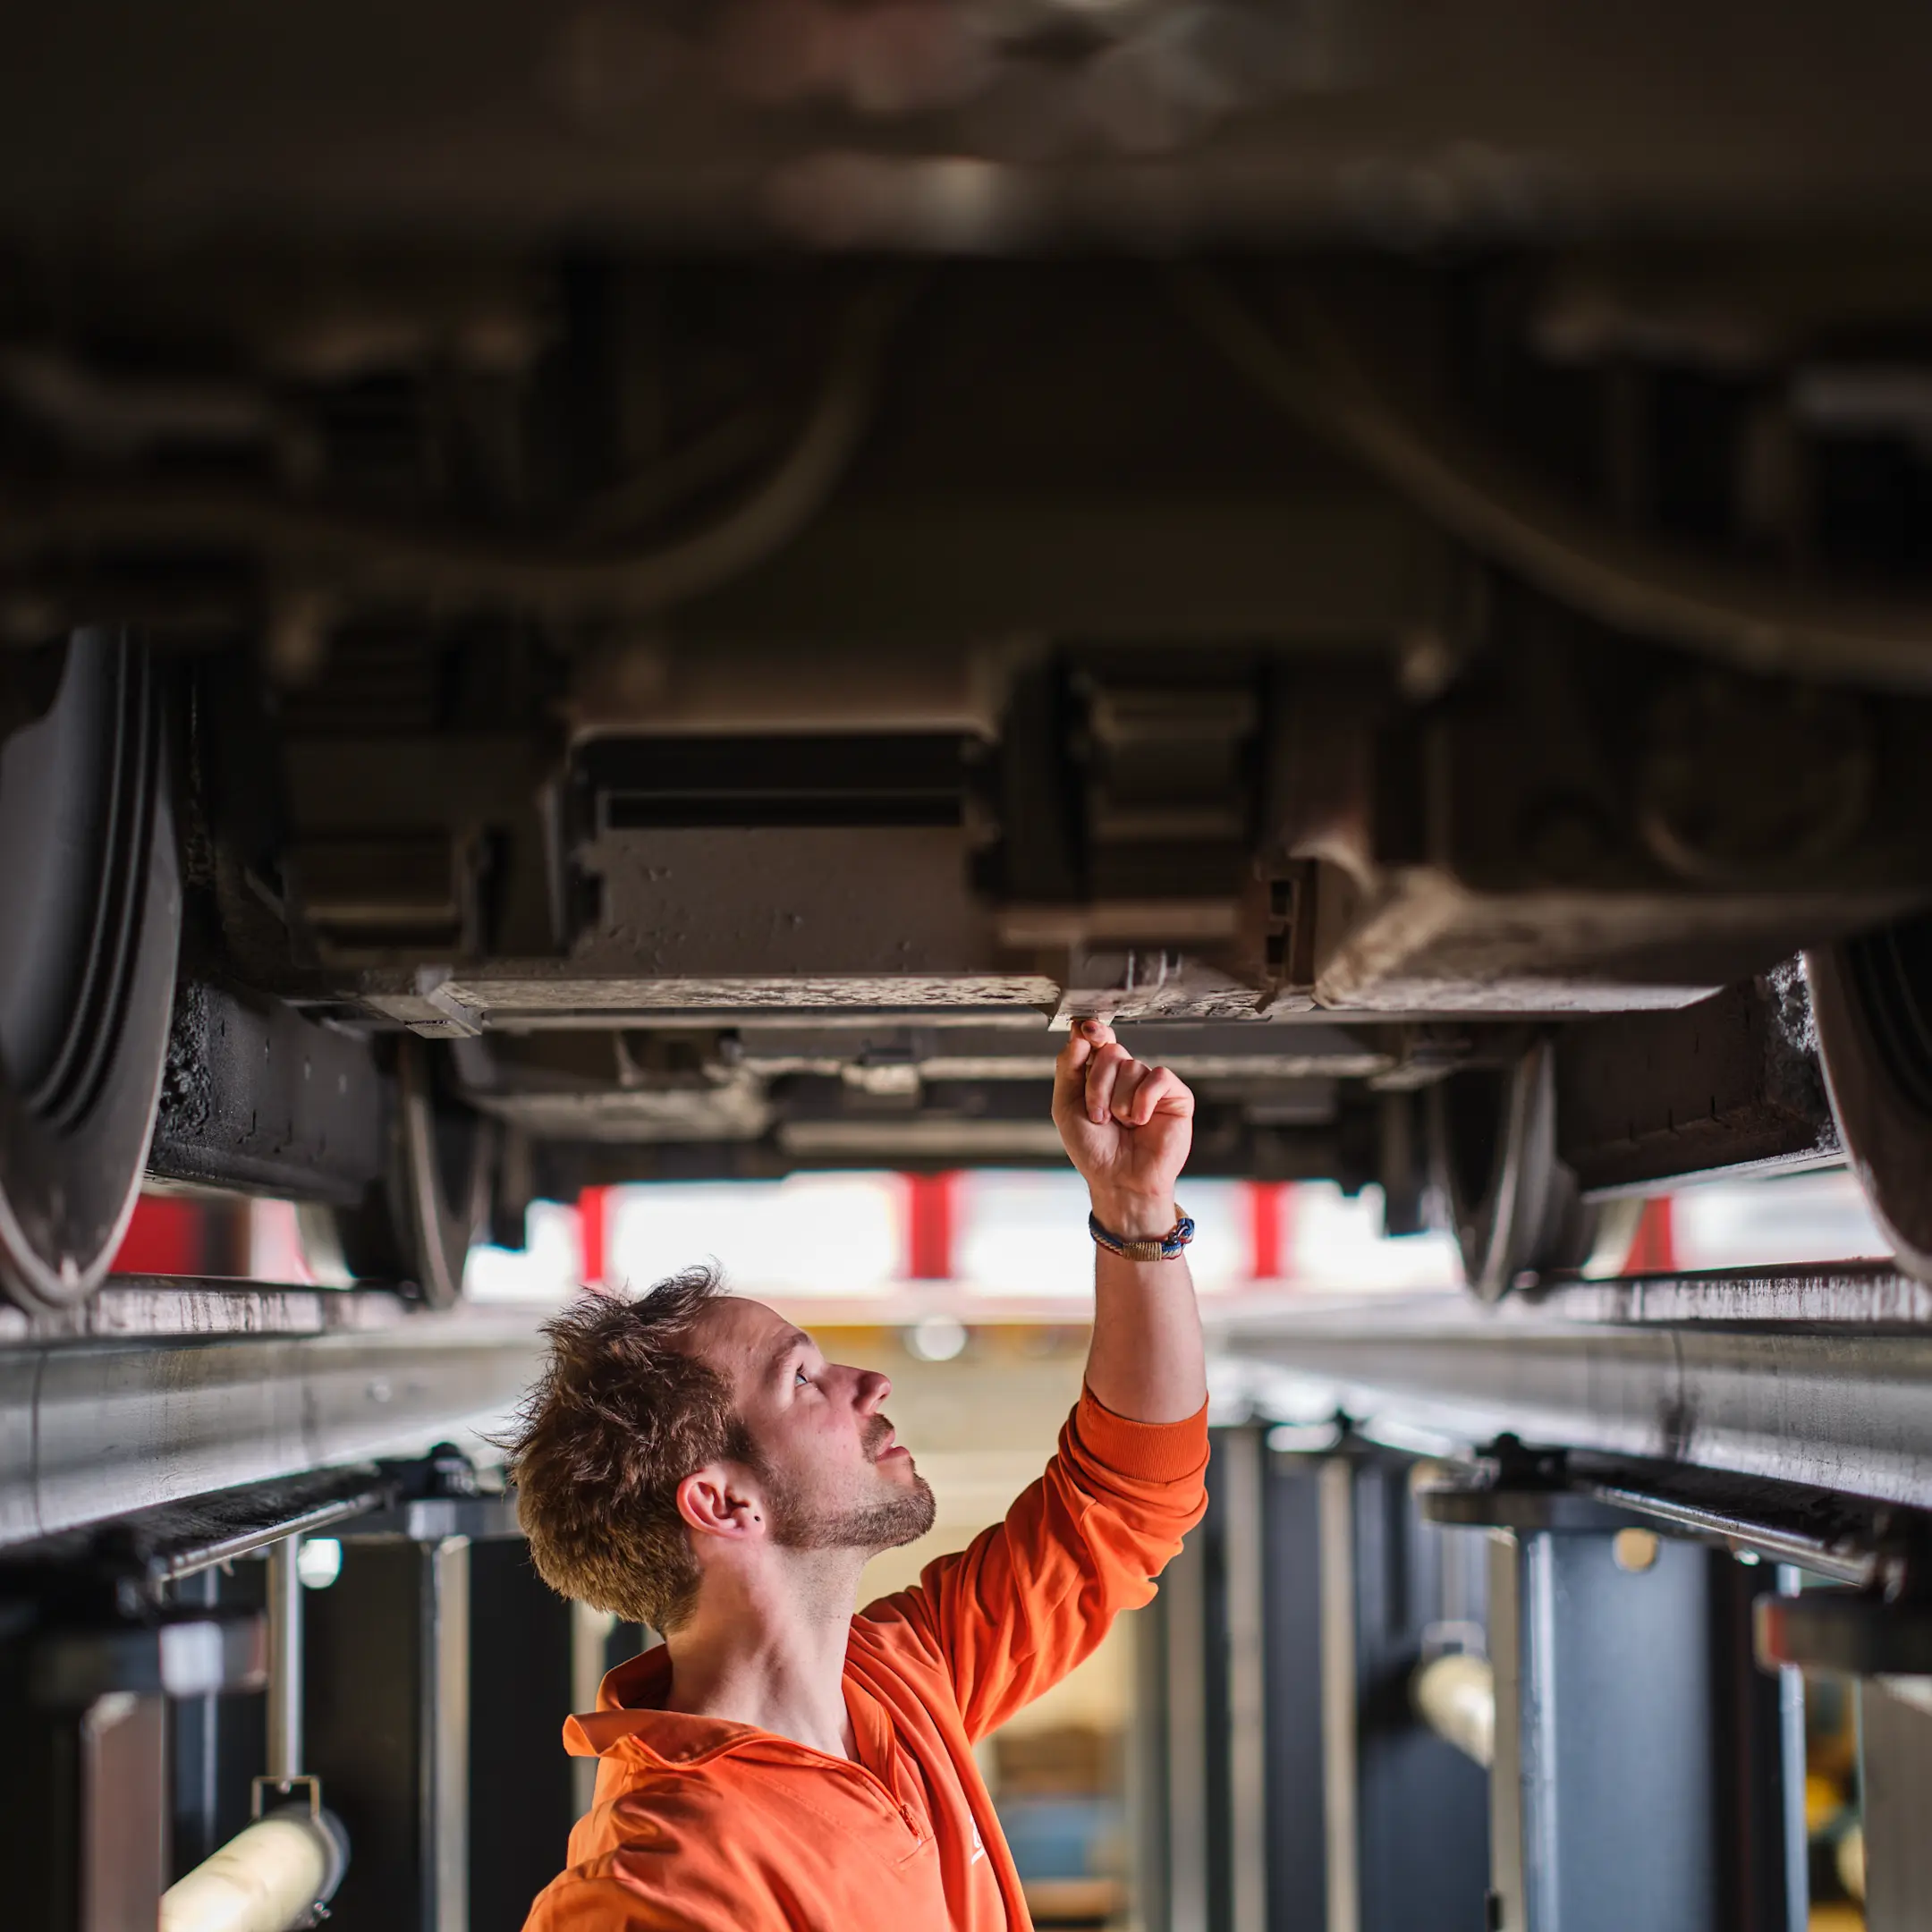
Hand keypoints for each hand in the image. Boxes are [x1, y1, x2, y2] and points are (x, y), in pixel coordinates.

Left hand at [1052, 1019, 1194, 1239]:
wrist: (1119, 1180)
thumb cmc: (1094, 1149)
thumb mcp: (1066, 1106)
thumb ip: (1067, 1068)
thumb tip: (1078, 1033)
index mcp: (1101, 1075)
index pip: (1099, 1040)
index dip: (1094, 1031)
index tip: (1086, 1027)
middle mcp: (1127, 1076)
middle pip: (1111, 1052)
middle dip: (1097, 1085)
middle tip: (1099, 1116)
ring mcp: (1151, 1085)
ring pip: (1132, 1067)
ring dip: (1118, 1102)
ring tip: (1122, 1125)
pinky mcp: (1175, 1096)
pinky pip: (1158, 1077)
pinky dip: (1143, 1100)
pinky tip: (1140, 1121)